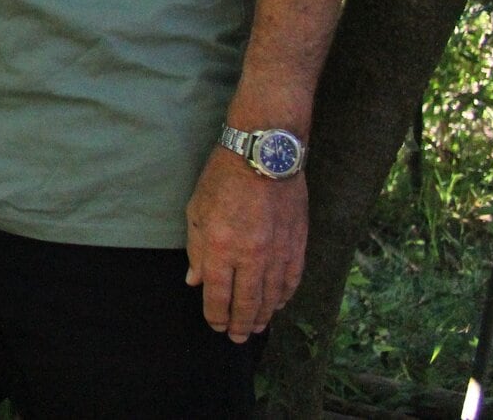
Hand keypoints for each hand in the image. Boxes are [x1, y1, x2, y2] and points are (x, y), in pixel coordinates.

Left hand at [184, 148, 306, 341]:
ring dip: (264, 315)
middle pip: (247, 302)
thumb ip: (197, 250)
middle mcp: (250, 256)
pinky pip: (292, 279)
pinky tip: (279, 304)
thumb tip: (195, 281)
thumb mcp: (196, 211)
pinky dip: (285, 295)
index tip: (214, 325)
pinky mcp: (297, 244)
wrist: (264, 154)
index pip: (218, 294)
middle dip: (240, 324)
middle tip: (237, 338)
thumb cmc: (222, 178)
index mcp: (220, 248)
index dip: (215, 314)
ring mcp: (277, 252)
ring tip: (257, 328)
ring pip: (272, 295)